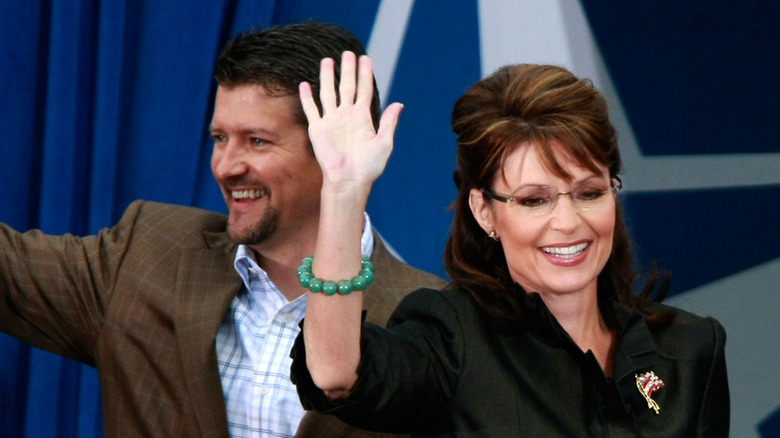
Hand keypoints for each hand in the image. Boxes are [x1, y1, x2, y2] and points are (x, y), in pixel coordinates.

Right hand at [299, 51, 402, 187]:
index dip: (365, 74)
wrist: (349, 180)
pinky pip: (312, 109)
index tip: (366, 58)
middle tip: (348, 53)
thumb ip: (389, 122)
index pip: (364, 90)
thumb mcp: (384, 143)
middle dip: (347, 70)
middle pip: (346, 86)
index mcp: (363, 118)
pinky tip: (305, 84)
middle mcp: (346, 116)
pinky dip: (307, 97)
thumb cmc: (369, 166)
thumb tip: (399, 103)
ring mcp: (331, 121)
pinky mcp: (318, 129)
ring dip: (327, 77)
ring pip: (328, 93)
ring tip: (327, 61)